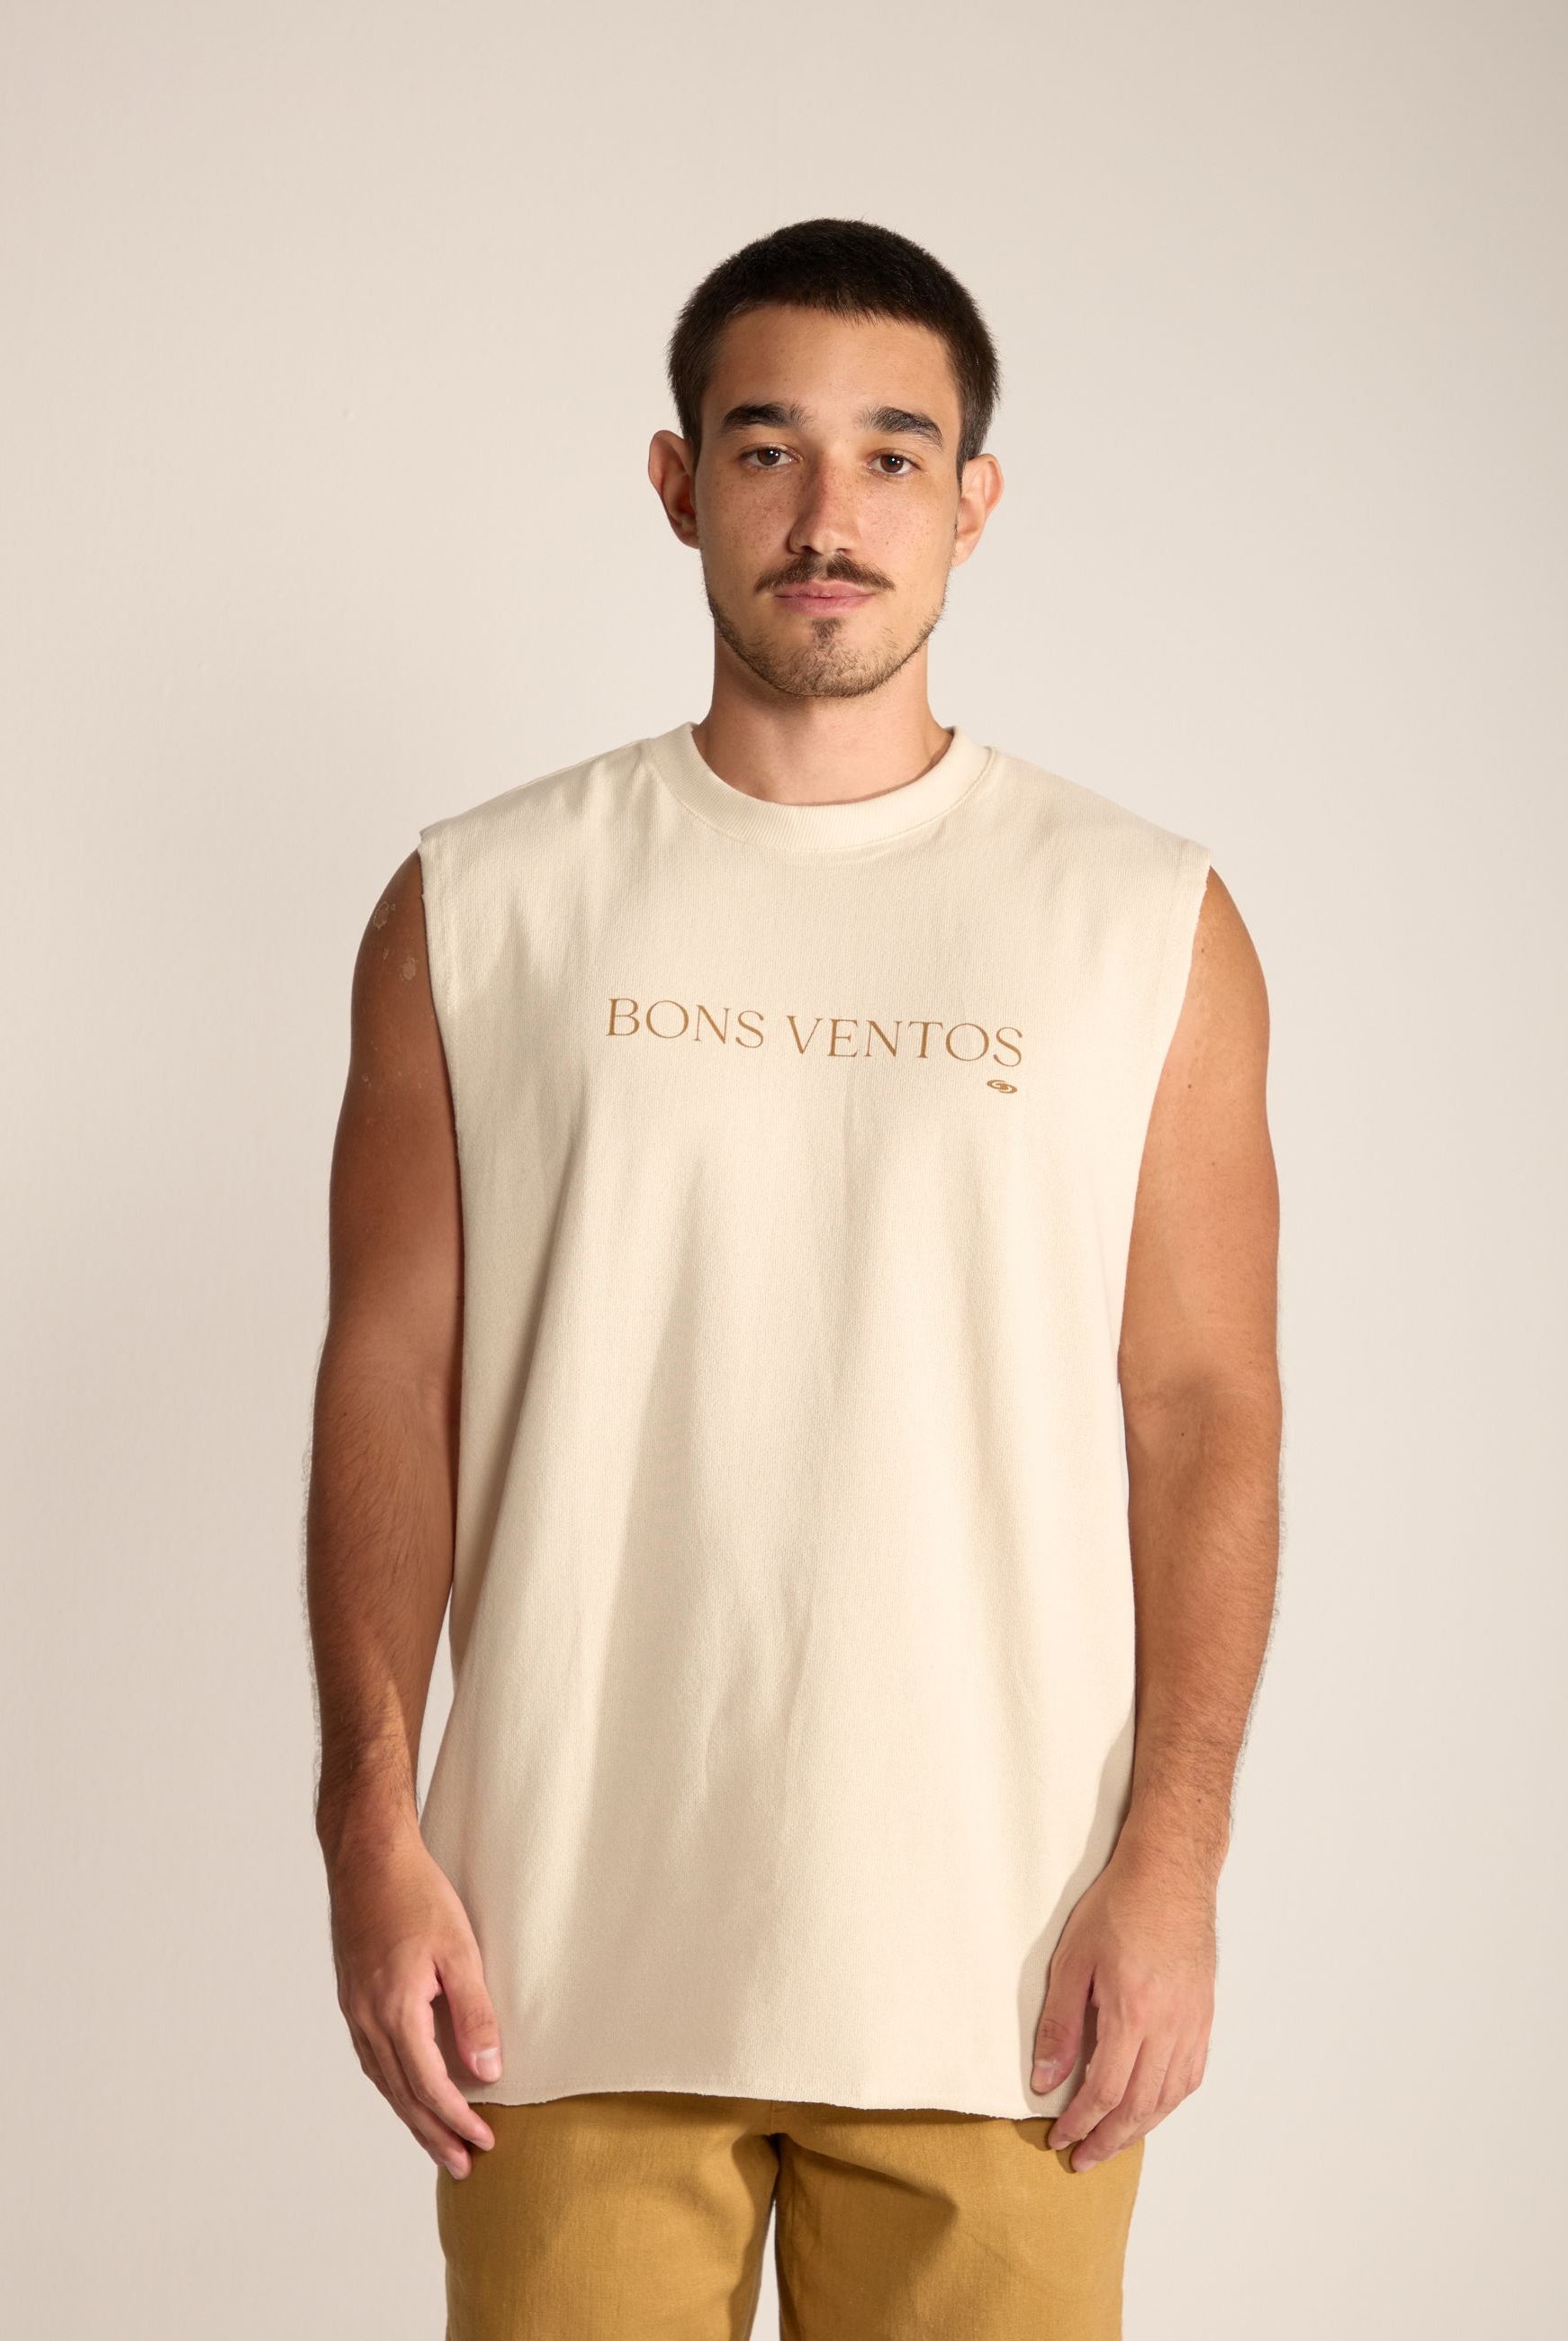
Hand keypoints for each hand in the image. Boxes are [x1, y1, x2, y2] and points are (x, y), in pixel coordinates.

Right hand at [326, 1819, 502, 2177]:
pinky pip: (372, 2058)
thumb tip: (488, 2070)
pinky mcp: (351, 1996)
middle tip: (463, 2166)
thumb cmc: (416, 1893)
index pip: (429, 2087)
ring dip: (411, 2116)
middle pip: (402, 2095)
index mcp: (395, 2011)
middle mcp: (367, 2019)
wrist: (366, 1855)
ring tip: (438, 2140)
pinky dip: (392, 2085)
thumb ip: (474, 2012)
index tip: (485, 2142)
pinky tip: (406, 2090)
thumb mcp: (459, 1950)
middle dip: (434, 2134)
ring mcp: (354, 2009)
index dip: (457, 2120)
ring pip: (383, 2081)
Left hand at [1029, 1839, 1215, 2170]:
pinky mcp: (1204, 2015)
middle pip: (1140, 2106)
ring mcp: (1193, 2023)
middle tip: (1081, 2159)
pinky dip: (1167, 2102)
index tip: (1060, 2138)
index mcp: (1133, 2012)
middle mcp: (1170, 2026)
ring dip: (1139, 2129)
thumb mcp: (1072, 1960)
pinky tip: (1149, 2108)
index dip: (1081, 2123)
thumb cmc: (1118, 1907)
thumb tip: (1046, 2080)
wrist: (1171, 1873)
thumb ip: (1059, 2024)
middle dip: (1108, 2140)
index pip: (1106, 2091)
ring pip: (1168, 2097)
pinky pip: (1190, 2076)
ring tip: (1110, 2143)